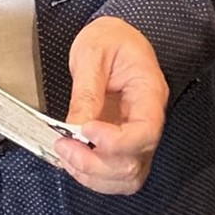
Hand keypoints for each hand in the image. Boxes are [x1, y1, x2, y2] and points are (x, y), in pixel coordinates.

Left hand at [55, 17, 167, 195]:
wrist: (115, 37)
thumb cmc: (111, 38)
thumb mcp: (93, 52)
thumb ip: (86, 91)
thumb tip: (76, 126)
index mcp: (150, 92)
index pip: (145, 132)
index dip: (115, 141)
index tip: (85, 131)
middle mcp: (148, 119)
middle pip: (134, 162)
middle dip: (96, 163)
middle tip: (65, 146)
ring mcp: (137, 135)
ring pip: (127, 176)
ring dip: (93, 175)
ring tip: (66, 155)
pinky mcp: (123, 143)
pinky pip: (116, 174)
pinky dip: (94, 176)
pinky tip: (74, 161)